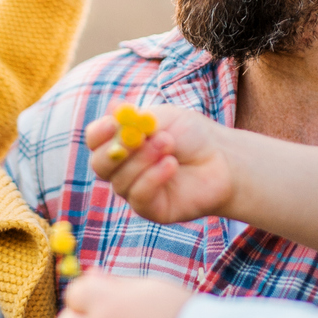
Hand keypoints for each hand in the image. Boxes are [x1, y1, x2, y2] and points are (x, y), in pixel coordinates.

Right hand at [89, 105, 236, 225]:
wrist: (222, 160)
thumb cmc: (192, 136)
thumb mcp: (165, 118)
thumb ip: (138, 118)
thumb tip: (114, 108)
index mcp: (120, 143)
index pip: (95, 140)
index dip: (100, 132)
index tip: (114, 123)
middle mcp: (122, 169)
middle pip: (99, 165)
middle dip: (119, 150)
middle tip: (140, 137)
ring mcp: (134, 190)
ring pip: (120, 181)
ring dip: (144, 159)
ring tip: (169, 144)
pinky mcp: (150, 209)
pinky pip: (139, 196)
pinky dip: (153, 178)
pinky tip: (171, 165)